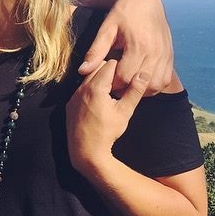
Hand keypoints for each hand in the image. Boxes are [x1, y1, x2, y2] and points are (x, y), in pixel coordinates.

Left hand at [67, 60, 148, 175]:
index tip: (127, 73)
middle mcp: (81, 89)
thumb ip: (134, 90)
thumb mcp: (125, 111)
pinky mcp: (70, 104)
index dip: (121, 67)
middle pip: (97, 68)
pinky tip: (100, 101)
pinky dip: (90, 90)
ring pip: (88, 78)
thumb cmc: (107, 132)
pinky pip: (81, 89)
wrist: (86, 151)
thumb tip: (144, 74)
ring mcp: (74, 96)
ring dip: (99, 80)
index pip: (110, 64)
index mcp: (95, 88)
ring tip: (112, 91)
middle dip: (110, 72)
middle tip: (121, 81)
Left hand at [78, 0, 172, 95]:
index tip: (103, 79)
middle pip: (139, 83)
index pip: (124, 76)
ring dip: (139, 89)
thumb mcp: (106, 28)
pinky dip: (152, 85)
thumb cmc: (122, 12)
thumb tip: (82, 70)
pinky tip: (138, 80)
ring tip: (124, 83)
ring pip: (154, 85)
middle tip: (111, 83)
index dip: (111, 82)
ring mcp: (165, 55)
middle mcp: (155, 52)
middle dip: (123, 87)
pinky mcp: (170, 57)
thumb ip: (96, 50)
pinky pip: (164, 80)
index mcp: (139, 45)